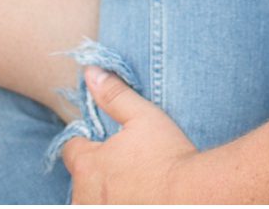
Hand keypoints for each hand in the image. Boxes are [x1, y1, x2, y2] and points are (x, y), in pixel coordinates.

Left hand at [61, 66, 204, 203]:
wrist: (197, 198)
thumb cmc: (170, 157)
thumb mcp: (143, 117)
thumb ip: (113, 95)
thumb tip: (90, 72)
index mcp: (87, 166)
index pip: (71, 149)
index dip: (87, 143)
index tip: (107, 144)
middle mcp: (86, 196)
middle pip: (81, 178)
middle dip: (95, 171)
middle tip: (125, 166)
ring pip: (91, 200)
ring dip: (103, 193)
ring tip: (132, 185)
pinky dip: (117, 203)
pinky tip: (138, 197)